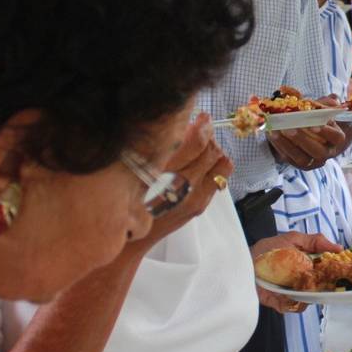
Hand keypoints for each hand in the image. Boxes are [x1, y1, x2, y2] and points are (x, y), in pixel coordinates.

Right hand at [131, 113, 231, 255]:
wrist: (132, 235)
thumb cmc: (131, 195)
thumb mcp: (141, 166)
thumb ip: (164, 146)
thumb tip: (185, 124)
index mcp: (163, 171)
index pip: (195, 142)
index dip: (202, 125)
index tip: (202, 116)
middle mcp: (183, 185)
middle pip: (211, 150)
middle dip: (208, 136)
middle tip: (200, 128)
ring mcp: (195, 197)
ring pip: (220, 163)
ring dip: (214, 151)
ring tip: (201, 147)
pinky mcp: (201, 205)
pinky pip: (220, 178)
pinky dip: (215, 166)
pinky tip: (202, 165)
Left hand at [251, 231, 341, 311]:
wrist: (242, 261)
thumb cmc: (267, 250)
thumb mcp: (292, 239)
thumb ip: (315, 241)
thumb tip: (340, 248)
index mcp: (309, 266)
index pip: (328, 273)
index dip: (336, 273)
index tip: (342, 270)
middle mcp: (304, 282)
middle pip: (322, 289)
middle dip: (325, 287)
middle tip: (320, 279)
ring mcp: (293, 294)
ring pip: (309, 300)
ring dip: (307, 295)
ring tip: (298, 285)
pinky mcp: (281, 303)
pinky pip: (292, 307)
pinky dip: (292, 303)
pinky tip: (285, 294)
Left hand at [266, 96, 350, 169]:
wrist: (310, 132)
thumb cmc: (318, 118)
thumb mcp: (322, 108)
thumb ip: (323, 102)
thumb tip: (312, 95)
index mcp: (336, 139)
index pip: (337, 138)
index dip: (327, 132)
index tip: (314, 124)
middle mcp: (326, 153)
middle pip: (319, 152)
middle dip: (303, 140)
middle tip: (290, 128)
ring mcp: (312, 161)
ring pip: (302, 159)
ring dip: (288, 145)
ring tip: (276, 131)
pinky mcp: (297, 163)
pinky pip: (288, 157)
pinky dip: (278, 145)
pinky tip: (270, 133)